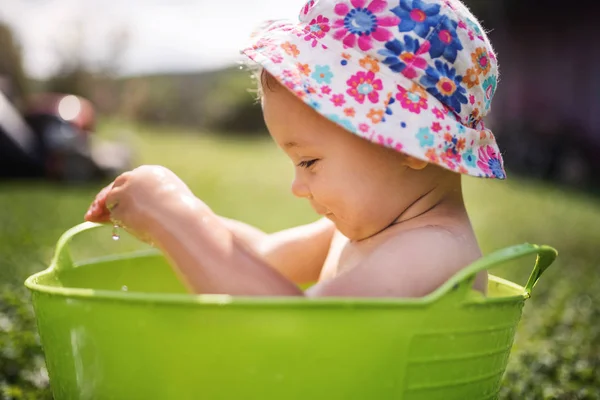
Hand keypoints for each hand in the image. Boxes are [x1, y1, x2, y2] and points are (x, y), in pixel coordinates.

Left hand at [85, 165, 203, 241]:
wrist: (181, 220)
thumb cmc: (184, 217)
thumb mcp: (170, 203)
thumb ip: (153, 202)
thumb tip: (141, 215)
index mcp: (153, 173)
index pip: (132, 181)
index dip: (122, 192)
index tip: (112, 202)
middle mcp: (137, 176)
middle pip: (115, 186)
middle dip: (102, 201)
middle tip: (91, 215)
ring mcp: (127, 188)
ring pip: (112, 202)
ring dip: (109, 213)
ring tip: (116, 221)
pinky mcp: (119, 202)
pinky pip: (113, 216)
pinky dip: (117, 222)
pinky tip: (130, 225)